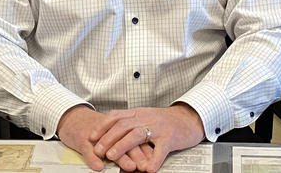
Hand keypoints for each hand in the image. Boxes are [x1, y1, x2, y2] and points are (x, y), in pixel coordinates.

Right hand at [57, 105, 145, 170]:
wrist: (72, 117)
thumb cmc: (95, 129)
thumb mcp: (112, 134)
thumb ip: (130, 146)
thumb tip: (148, 160)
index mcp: (119, 127)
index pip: (136, 138)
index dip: (145, 150)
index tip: (153, 162)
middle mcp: (110, 129)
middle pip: (126, 139)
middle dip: (137, 154)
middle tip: (145, 165)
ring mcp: (96, 133)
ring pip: (110, 144)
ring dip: (120, 156)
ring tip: (130, 166)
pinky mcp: (81, 138)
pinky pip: (87, 148)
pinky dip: (92, 157)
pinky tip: (98, 166)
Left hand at [89, 104, 204, 172]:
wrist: (189, 119)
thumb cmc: (165, 121)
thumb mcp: (145, 118)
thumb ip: (130, 124)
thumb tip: (110, 135)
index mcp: (139, 113)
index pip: (117, 116)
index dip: (102, 126)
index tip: (91, 136)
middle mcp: (146, 118)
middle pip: (123, 126)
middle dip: (108, 138)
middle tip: (97, 150)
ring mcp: (159, 128)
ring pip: (137, 135)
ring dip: (123, 146)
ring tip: (113, 156)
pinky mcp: (171, 138)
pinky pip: (161, 150)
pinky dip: (154, 160)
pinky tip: (148, 169)